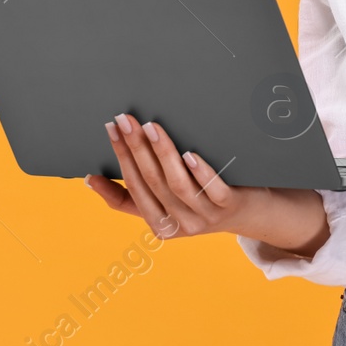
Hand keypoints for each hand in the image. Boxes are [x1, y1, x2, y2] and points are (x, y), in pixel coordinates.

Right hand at [85, 112, 268, 240]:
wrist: (253, 214)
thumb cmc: (202, 201)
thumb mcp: (166, 205)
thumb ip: (131, 198)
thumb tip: (92, 180)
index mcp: (160, 225)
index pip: (132, 190)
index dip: (119, 159)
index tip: (110, 131)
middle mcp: (181, 224)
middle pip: (151, 183)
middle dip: (134, 149)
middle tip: (124, 120)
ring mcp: (206, 217)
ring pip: (177, 185)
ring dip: (162, 154)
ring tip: (150, 127)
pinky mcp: (229, 206)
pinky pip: (211, 190)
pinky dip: (199, 172)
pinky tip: (188, 153)